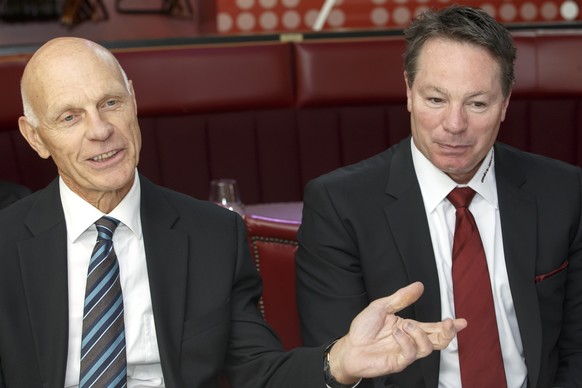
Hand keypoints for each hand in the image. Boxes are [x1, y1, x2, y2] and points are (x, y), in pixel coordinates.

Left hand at [328, 282, 466, 383]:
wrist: (349, 346)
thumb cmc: (364, 328)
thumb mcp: (382, 306)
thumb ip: (401, 298)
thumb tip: (419, 286)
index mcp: (409, 327)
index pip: (434, 327)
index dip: (449, 326)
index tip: (462, 321)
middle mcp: (410, 340)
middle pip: (438, 340)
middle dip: (448, 333)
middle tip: (449, 324)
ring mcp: (405, 352)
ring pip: (428, 347)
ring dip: (419, 333)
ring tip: (405, 324)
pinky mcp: (398, 362)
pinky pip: (411, 354)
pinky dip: (406, 341)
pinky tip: (396, 334)